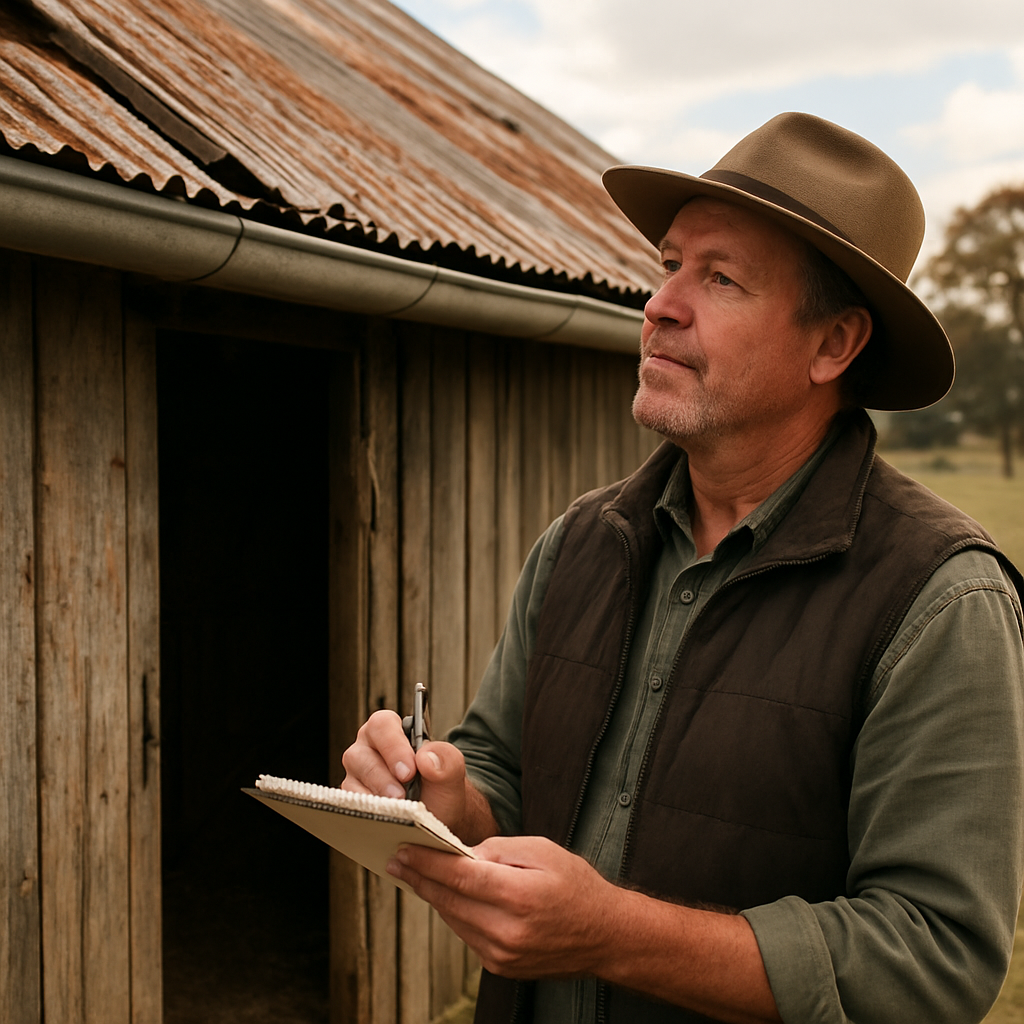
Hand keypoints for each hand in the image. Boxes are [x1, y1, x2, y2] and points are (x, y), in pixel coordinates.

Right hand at [341, 710, 495, 841]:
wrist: (438, 815)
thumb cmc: (440, 786)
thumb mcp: (451, 771)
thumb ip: (446, 758)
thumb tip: (425, 758)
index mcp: (391, 730)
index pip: (382, 725)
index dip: (392, 746)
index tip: (409, 771)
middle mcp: (369, 748)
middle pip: (360, 754)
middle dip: (382, 777)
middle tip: (402, 795)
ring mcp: (357, 774)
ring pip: (352, 781)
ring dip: (375, 797)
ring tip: (397, 808)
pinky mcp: (352, 799)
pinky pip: (349, 805)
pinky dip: (367, 812)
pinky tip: (384, 818)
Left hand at [386, 835, 614, 978]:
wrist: (605, 936)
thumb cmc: (576, 885)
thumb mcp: (543, 851)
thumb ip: (499, 849)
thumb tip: (463, 852)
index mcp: (519, 896)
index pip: (459, 876)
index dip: (426, 862)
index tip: (403, 850)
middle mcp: (507, 931)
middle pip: (449, 900)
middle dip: (420, 878)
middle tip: (398, 860)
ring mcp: (502, 954)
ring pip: (454, 919)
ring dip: (434, 896)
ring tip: (417, 874)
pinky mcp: (501, 967)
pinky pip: (467, 935)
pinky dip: (455, 913)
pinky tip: (449, 896)